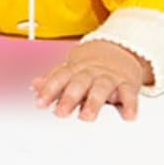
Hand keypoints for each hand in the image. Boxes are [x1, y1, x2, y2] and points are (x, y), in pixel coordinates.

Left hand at [31, 39, 151, 120]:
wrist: (119, 48)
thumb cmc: (92, 65)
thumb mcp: (72, 69)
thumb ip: (55, 80)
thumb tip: (33, 87)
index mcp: (75, 69)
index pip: (59, 78)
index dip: (48, 90)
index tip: (39, 103)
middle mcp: (91, 72)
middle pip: (78, 83)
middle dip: (69, 98)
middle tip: (60, 113)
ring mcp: (109, 77)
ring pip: (101, 88)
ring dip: (94, 102)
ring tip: (87, 116)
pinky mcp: (128, 84)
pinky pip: (129, 94)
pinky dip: (129, 104)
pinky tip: (127, 115)